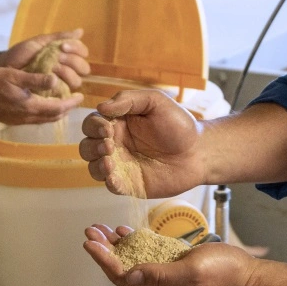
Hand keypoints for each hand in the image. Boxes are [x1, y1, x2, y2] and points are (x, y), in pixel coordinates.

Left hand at [0, 29, 89, 90]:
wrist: (4, 68)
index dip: (77, 49)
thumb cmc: (21, 54)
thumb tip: (81, 31)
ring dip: (66, 72)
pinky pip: (65, 93)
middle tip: (57, 58)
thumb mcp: (39, 42)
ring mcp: (60, 83)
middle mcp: (66, 70)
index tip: (63, 46)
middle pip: (83, 68)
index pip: (82, 52)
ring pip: (76, 81)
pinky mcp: (53, 96)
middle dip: (72, 61)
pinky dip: (60, 85)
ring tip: (52, 68)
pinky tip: (51, 81)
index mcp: (64, 55)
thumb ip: (59, 37)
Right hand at [0, 67, 82, 124]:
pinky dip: (46, 113)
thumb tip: (55, 80)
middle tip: (75, 99)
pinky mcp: (14, 120)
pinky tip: (45, 105)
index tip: (80, 96)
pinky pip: (36, 119)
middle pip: (54, 116)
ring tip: (64, 102)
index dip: (71, 103)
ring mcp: (20, 120)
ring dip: (57, 112)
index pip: (57, 107)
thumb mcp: (14, 75)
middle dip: (67, 108)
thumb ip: (36, 79)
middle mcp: (27, 116)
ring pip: (45, 119)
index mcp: (30, 106)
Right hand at [79, 90, 203, 198]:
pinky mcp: (130, 184)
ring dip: (96, 165)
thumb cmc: (178, 125)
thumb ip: (129, 99)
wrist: (199, 152)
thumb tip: (101, 107)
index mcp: (118, 123)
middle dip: (92, 146)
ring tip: (110, 162)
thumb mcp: (155, 101)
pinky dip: (108, 182)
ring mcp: (121, 165)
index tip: (107, 128)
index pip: (92, 124)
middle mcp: (115, 144)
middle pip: (87, 146)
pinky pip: (111, 186)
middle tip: (109, 146)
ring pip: (93, 167)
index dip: (94, 126)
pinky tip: (114, 178)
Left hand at [83, 224, 255, 285]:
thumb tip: (131, 274)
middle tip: (90, 231)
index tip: (91, 243)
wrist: (244, 272)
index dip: (104, 260)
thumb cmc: (223, 273)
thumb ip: (161, 274)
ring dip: (114, 245)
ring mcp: (163, 275)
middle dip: (104, 250)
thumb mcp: (192, 272)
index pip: (122, 277)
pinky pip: (144, 253)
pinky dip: (132, 241)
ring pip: (130, 260)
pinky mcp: (170, 263)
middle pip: (121, 269)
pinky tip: (123, 231)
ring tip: (100, 229)